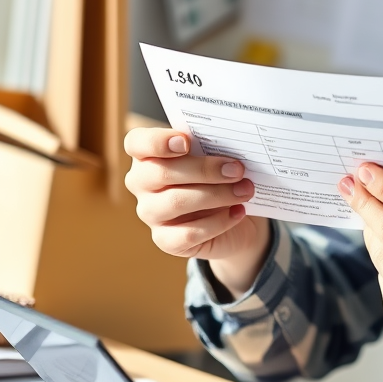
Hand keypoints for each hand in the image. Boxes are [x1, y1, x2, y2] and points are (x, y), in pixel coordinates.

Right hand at [123, 127, 270, 297]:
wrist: (233, 213)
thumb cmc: (219, 175)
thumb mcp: (216, 156)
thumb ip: (213, 147)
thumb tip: (231, 145)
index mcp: (147, 154)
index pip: (137, 143)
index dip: (157, 141)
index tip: (186, 141)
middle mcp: (141, 183)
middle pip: (161, 172)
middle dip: (204, 170)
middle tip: (237, 169)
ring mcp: (149, 213)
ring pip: (176, 202)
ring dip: (217, 195)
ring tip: (245, 190)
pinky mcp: (165, 240)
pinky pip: (188, 233)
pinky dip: (218, 222)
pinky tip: (238, 212)